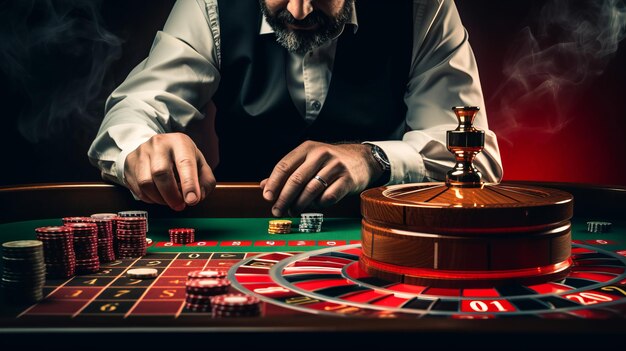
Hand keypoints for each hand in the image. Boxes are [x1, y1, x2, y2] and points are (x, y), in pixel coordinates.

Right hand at [124, 133, 215, 210]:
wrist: (157, 147)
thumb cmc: (182, 159)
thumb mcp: (199, 164)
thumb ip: (205, 182)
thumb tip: (197, 198)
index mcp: (179, 142)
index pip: (184, 163)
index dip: (189, 184)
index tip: (192, 200)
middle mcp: (158, 144)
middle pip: (161, 172)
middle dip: (171, 195)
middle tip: (180, 206)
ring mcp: (141, 152)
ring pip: (146, 182)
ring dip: (159, 199)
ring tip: (169, 201)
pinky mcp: (130, 163)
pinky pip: (137, 188)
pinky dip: (149, 198)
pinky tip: (158, 196)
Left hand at [260, 141, 383, 216]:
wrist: (362, 159)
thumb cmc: (329, 162)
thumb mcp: (308, 160)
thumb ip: (287, 172)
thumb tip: (263, 186)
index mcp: (308, 148)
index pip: (285, 165)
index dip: (273, 183)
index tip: (267, 197)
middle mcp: (321, 154)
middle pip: (296, 180)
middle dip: (284, 198)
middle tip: (277, 211)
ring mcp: (336, 166)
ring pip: (311, 190)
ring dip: (299, 204)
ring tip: (294, 211)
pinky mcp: (348, 179)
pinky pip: (329, 197)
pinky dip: (319, 204)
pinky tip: (316, 205)